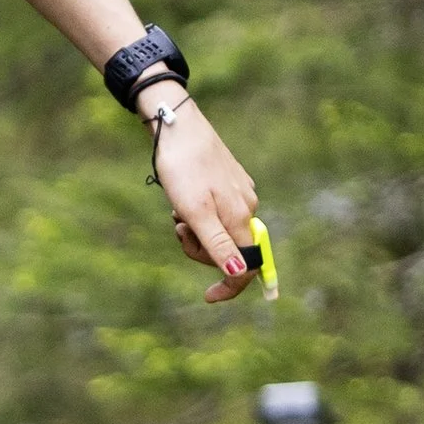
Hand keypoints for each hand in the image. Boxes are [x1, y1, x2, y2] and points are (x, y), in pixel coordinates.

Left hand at [148, 96, 262, 302]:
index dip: (230, 286)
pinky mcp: (229, 183)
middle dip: (202, 250)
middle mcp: (247, 207)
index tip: (208, 296)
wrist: (176, 127)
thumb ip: (218, 245)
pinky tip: (182, 199)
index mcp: (241, 218)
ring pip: (219, 231)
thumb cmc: (183, 170)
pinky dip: (197, 215)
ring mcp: (239, 194)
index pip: (247, 267)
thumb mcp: (195, 213)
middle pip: (230, 251)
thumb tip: (239, 275)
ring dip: (196, 231)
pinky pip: (215, 213)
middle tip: (178, 230)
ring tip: (177, 212)